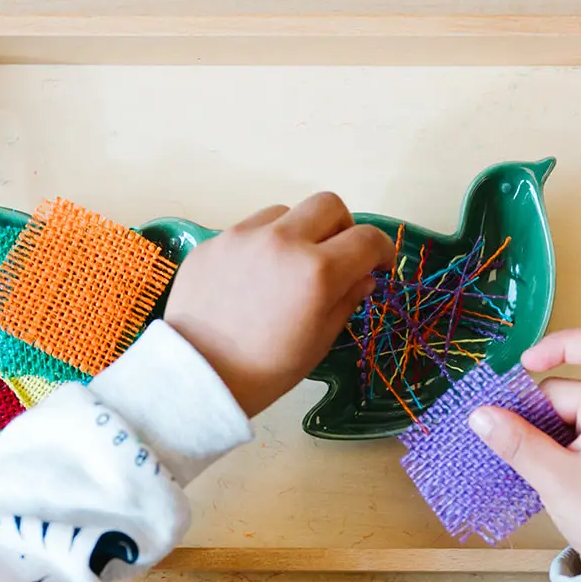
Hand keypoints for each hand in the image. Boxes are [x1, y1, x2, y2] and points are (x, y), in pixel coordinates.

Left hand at [165, 193, 395, 417]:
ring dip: (297, 233)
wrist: (199, 377)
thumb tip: (363, 276)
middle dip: (341, 228)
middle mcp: (282, 242)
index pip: (367, 238)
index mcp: (317, 271)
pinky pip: (248, 230)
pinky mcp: (213, 242)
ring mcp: (243, 237)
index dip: (381, 249)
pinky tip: (251, 278)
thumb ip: (347, 299)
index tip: (377, 263)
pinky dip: (261, 245)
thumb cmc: (267, 370)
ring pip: (285, 213)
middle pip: (328, 205)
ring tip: (286, 268)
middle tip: (334, 257)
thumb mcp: (320, 340)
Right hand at [468, 327, 580, 570]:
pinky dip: (559, 442)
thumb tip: (479, 414)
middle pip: (572, 387)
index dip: (562, 343)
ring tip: (539, 470)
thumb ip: (516, 443)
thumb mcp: (555, 481)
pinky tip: (550, 472)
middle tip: (515, 448)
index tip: (526, 365)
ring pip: (571, 410)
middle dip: (537, 413)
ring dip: (546, 432)